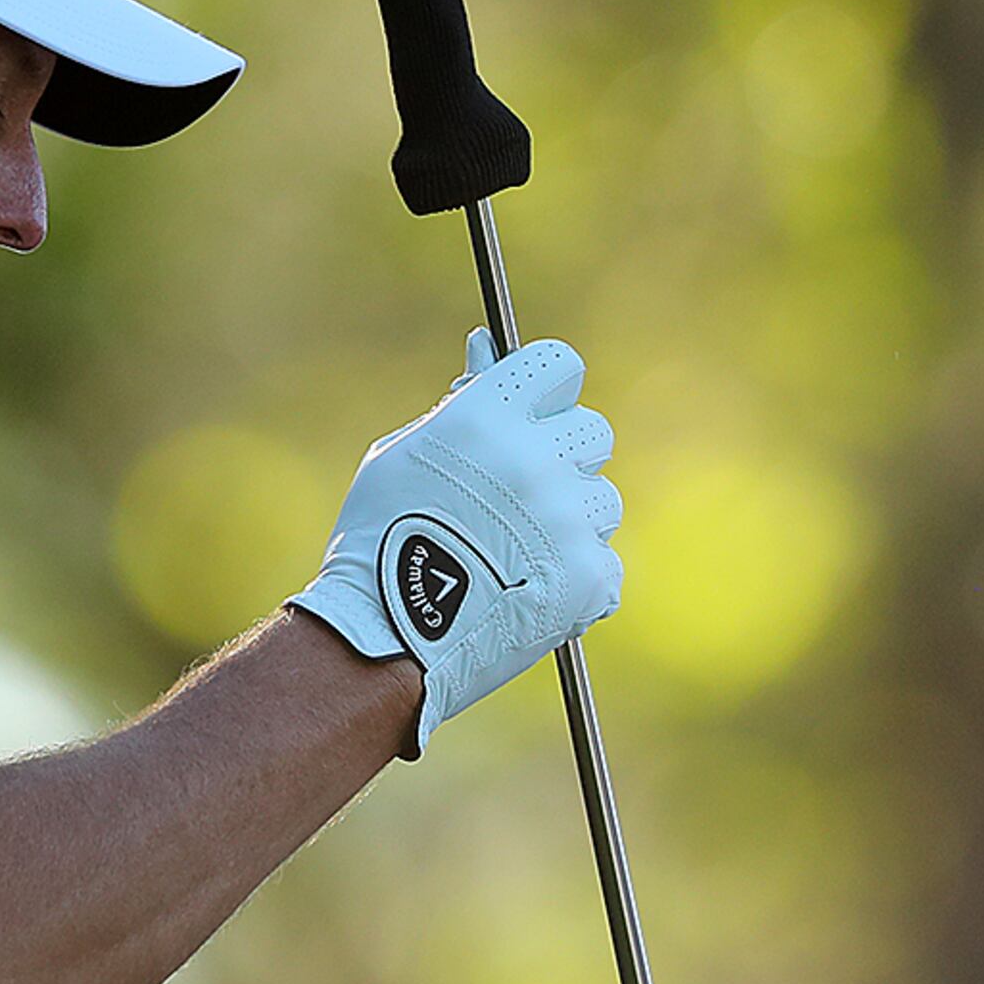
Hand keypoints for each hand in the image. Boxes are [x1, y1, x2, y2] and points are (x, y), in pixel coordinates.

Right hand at [289, 329, 623, 753]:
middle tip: (516, 494)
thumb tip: (486, 343)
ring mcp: (569, 519)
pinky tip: (524, 587)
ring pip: (601, 499)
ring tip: (514, 552)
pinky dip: (572, 574)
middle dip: (561, 455)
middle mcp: (535, 460)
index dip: (546, 390)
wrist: (385, 639)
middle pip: (593, 430)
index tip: (530, 415)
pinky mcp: (591, 575)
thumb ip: (460, 402)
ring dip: (569, 518)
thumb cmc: (381, 538)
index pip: (560, 365)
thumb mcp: (404, 454)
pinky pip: (601, 558)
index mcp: (486, 418)